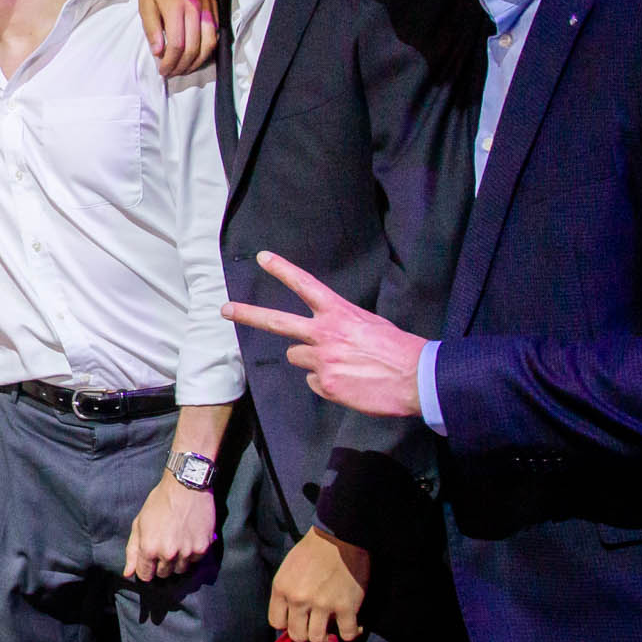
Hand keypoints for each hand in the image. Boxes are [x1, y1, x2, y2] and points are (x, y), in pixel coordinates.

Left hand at [124, 472, 215, 580]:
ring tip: (177, 541)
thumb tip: (128, 573)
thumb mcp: (139, 523)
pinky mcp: (203, 548)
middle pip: (163, 575)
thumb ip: (132, 551)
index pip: (145, 576)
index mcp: (149, 548)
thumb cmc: (159, 502)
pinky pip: (195, 561)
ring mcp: (187, 552)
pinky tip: (188, 537)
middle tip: (164, 546)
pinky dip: (192, 553)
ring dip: (177, 561)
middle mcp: (168, 554)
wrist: (186, 487)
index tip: (149, 562)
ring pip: (180, 570)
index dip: (145, 569)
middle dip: (161, 564)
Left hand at [137, 0, 217, 75]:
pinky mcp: (214, 5)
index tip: (162, 70)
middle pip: (194, 48)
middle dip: (182, 66)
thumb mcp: (145, 6)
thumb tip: (159, 52)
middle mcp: (195, 7)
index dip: (170, 62)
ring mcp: (207, 6)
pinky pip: (215, 32)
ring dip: (197, 61)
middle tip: (172, 72)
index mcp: (176, 7)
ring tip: (184, 68)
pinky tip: (196, 54)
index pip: (177, 45)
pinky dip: (207, 48)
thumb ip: (152, 30)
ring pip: (209, 43)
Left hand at [222, 251, 425, 416]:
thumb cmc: (398, 350)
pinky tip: (349, 383)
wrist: (417, 378)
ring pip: (298, 357)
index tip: (262, 257)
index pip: (305, 285)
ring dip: (312, 360)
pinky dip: (327, 383)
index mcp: (339, 313)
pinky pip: (314, 381)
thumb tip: (325, 340)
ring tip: (343, 365)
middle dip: (248, 314)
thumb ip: (341, 327)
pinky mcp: (325, 384)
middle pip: (277, 322)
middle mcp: (324, 333)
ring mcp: (321, 360)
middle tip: (225, 310)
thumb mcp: (370, 325)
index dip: (282, 269)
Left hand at [269, 525, 370, 641]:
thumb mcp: (288, 568)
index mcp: (282, 589)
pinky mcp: (346, 607)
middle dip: (307, 633)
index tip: (299, 620)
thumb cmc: (313, 550)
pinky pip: (347, 634)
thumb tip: (292, 616)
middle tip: (317, 625)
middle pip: (297, 635)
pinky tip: (354, 624)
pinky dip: (352, 633)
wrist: (340, 536)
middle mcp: (299, 600)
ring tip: (333, 625)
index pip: (276, 623)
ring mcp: (323, 605)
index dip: (288, 624)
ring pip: (318, 639)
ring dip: (327, 636)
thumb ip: (287, 592)